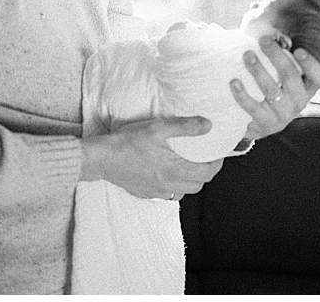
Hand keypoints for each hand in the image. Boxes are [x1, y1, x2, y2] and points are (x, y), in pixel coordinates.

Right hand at [81, 116, 223, 199]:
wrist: (101, 159)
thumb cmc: (128, 142)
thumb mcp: (158, 128)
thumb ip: (185, 127)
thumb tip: (207, 125)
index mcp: (174, 170)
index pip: (207, 174)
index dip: (217, 164)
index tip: (218, 153)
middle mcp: (168, 185)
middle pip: (198, 185)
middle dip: (206, 172)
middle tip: (205, 158)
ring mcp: (156, 192)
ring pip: (183, 192)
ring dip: (191, 181)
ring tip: (189, 164)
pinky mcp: (145, 193)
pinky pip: (168, 194)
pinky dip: (175, 186)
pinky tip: (169, 173)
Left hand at [230, 35, 319, 140]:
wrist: (263, 122)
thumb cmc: (275, 86)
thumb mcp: (282, 73)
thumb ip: (279, 49)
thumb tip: (262, 18)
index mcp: (308, 87)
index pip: (318, 77)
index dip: (310, 64)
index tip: (298, 49)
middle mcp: (299, 101)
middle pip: (290, 77)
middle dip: (277, 56)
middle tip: (263, 40)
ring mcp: (282, 113)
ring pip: (271, 90)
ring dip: (258, 70)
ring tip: (247, 55)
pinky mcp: (265, 122)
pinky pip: (253, 107)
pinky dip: (243, 94)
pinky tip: (234, 81)